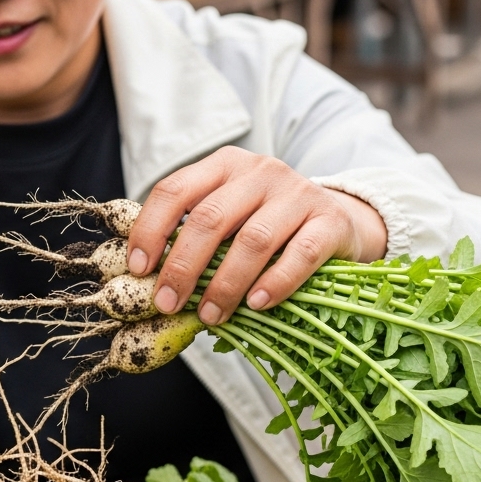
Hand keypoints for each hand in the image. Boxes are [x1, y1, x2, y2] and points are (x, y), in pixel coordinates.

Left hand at [126, 146, 386, 325]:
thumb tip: (148, 279)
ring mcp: (298, 194)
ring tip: (210, 315)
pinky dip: (275, 282)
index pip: (174, 190)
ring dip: (225, 284)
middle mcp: (260, 172)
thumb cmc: (269, 224)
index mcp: (224, 165)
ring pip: (253, 239)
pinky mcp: (330, 221)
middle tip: (167, 302)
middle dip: (182, 266)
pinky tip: (257, 304)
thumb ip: (195, 234)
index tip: (139, 269)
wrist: (341, 219)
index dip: (150, 230)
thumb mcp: (231, 215)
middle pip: (210, 218)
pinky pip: (299, 254)